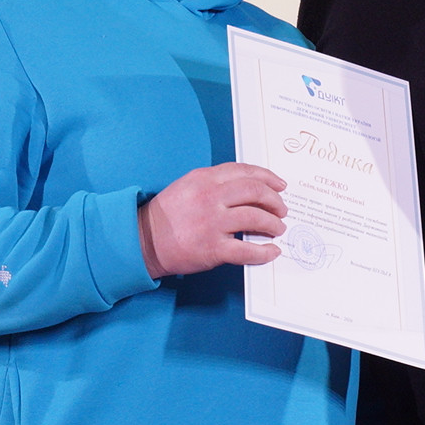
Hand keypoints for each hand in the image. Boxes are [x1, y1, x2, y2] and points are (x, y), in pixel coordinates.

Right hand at [139, 163, 287, 276]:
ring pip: (256, 218)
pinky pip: (248, 250)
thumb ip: (216, 183)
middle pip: (255, 192)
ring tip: (278, 229)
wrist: (144, 241)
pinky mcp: (213, 248)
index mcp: (204, 178)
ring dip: (273, 224)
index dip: (268, 177)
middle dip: (275, 201)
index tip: (280, 185)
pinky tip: (271, 251)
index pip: (245, 171)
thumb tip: (250, 190)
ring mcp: (212, 223)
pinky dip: (264, 252)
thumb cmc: (166, 216)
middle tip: (281, 210)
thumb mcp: (188, 186)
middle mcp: (210, 197)